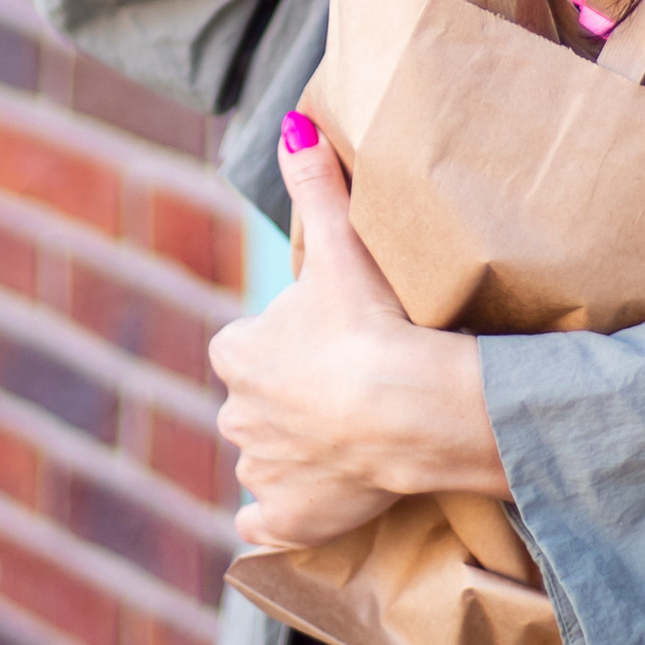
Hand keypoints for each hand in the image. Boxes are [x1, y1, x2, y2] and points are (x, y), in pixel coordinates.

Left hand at [209, 119, 511, 548]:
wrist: (408, 409)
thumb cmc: (373, 323)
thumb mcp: (342, 246)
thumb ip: (315, 183)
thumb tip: (292, 121)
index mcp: (239, 353)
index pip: (243, 345)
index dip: (280, 342)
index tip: (322, 339)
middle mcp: (236, 415)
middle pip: (255, 402)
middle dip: (288, 396)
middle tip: (344, 385)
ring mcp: (263, 471)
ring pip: (264, 457)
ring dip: (293, 450)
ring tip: (346, 438)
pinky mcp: (290, 519)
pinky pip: (266, 523)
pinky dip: (278, 517)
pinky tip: (301, 506)